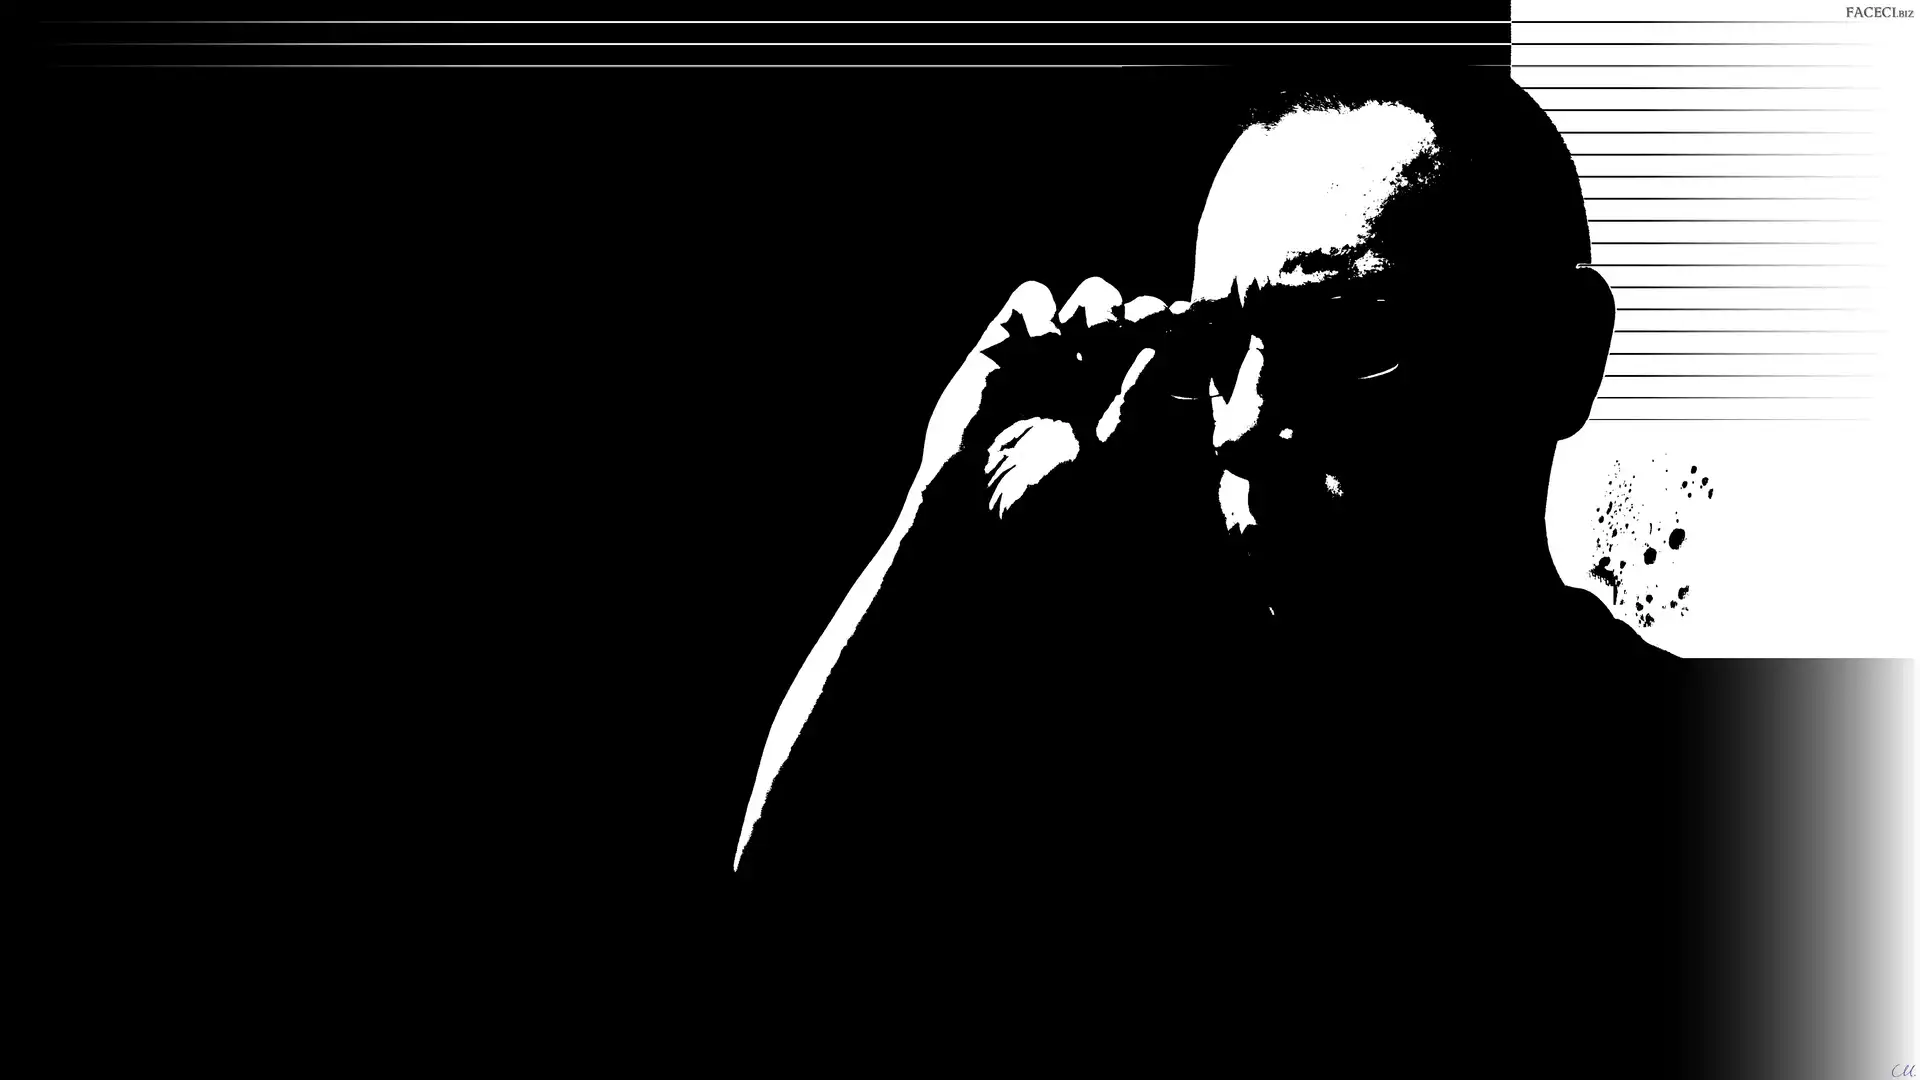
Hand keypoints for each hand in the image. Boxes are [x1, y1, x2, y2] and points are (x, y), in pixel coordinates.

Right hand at [921, 277, 1242, 530]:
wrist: (970, 516)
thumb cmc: (1047, 506)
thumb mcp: (1110, 460)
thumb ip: (1142, 404)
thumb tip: (1169, 348)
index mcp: (1137, 402)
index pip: (1174, 346)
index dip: (1181, 332)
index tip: (1181, 336)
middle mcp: (1098, 376)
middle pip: (1140, 311)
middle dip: (1143, 317)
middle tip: (1133, 340)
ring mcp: (1053, 359)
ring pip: (1095, 296)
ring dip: (1100, 309)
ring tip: (1089, 346)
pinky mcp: (1003, 348)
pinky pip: (1030, 298)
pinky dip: (1039, 310)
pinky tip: (1040, 349)